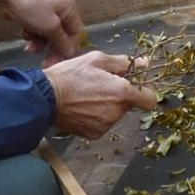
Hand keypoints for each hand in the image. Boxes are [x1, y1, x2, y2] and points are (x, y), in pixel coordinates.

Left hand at [0, 0, 83, 63]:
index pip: (77, 33)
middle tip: (44, 62)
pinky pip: (39, 30)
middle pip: (63, 35)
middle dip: (53, 47)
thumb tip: (70, 53)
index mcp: (70, 7)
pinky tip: (25, 34)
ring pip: (50, 35)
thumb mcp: (49, 27)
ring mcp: (47, 11)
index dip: (68, 48)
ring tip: (30, 47)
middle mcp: (62, 8)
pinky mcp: (34, 14)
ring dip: (41, 43)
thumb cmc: (30, 8)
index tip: (57, 60)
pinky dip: (33, 35)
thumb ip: (62, 42)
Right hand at [43, 51, 161, 138]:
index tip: (133, 86)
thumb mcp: (96, 60)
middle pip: (129, 105)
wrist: (44, 98)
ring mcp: (106, 125)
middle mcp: (117, 112)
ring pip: (116, 114)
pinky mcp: (94, 134)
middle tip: (101, 86)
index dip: (144, 92)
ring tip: (88, 96)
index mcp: (121, 92)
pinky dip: (96, 117)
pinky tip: (83, 107)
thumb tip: (144, 64)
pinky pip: (103, 124)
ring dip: (108, 106)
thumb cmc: (69, 75)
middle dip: (120, 96)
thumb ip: (123, 63)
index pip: (150, 99)